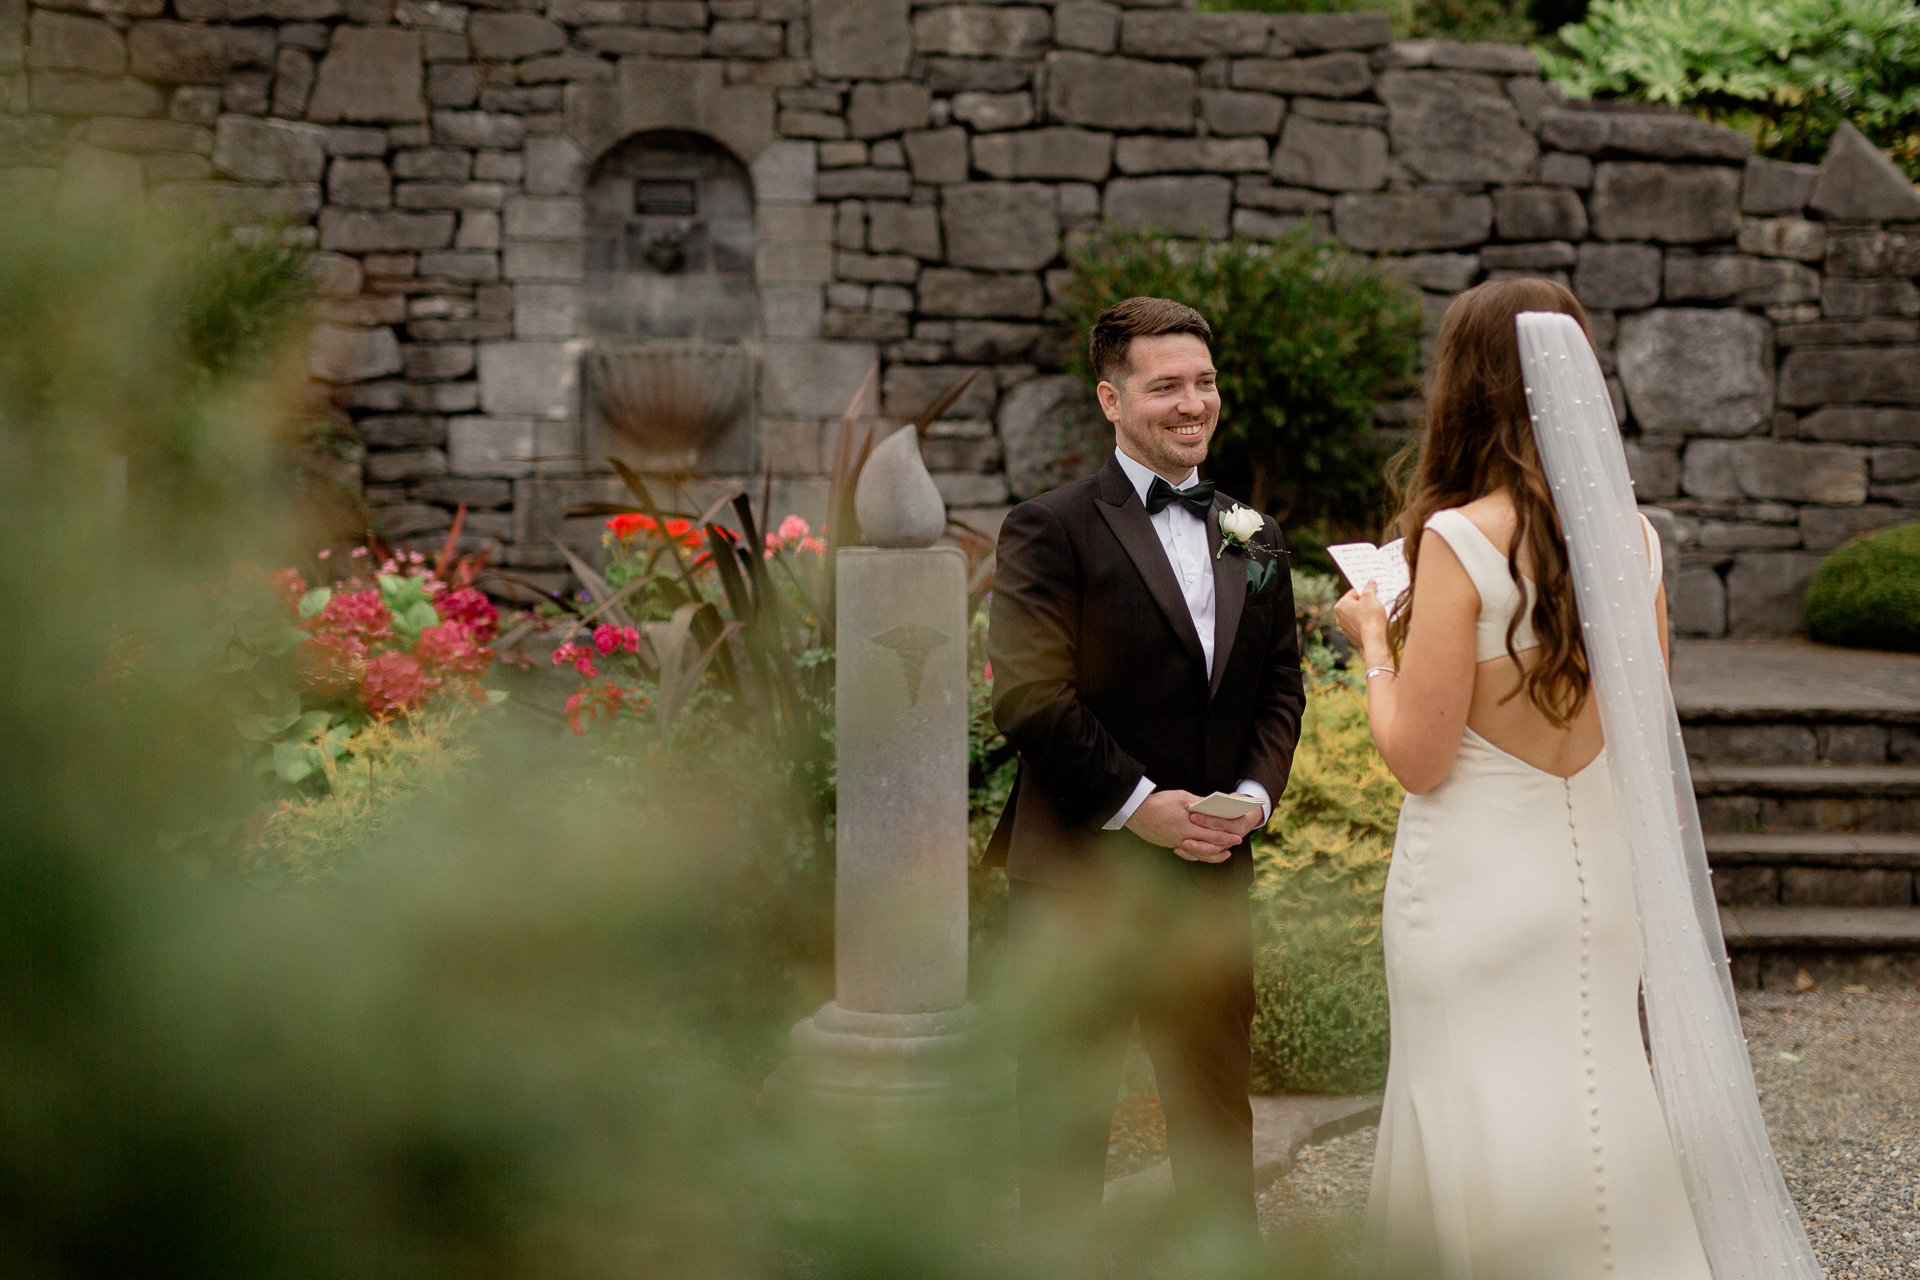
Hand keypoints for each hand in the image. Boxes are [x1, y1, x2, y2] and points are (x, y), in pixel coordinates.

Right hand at [1125, 790, 1262, 863]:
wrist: (1136, 813)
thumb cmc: (1160, 803)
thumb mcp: (1182, 798)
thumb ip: (1200, 804)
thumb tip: (1214, 807)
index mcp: (1189, 826)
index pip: (1214, 834)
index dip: (1228, 835)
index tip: (1238, 835)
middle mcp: (1184, 838)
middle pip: (1210, 845)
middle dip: (1225, 844)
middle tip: (1237, 842)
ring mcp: (1177, 843)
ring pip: (1200, 853)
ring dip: (1214, 854)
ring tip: (1225, 852)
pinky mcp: (1170, 844)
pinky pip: (1189, 854)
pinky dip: (1199, 855)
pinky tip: (1204, 853)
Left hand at [1333, 581, 1388, 648]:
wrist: (1375, 640)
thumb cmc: (1371, 617)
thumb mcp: (1371, 597)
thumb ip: (1369, 588)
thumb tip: (1370, 582)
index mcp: (1340, 606)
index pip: (1353, 593)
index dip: (1365, 591)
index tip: (1373, 591)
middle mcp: (1340, 618)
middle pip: (1355, 605)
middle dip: (1366, 602)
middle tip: (1377, 600)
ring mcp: (1346, 629)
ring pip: (1358, 616)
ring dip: (1367, 613)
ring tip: (1378, 612)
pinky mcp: (1354, 637)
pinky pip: (1361, 626)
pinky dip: (1367, 624)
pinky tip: (1376, 623)